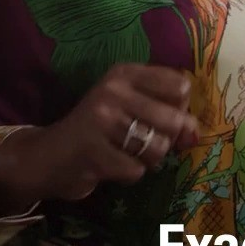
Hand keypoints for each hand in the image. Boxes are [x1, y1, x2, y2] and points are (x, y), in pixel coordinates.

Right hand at [0, 64, 198, 215]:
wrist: (49, 156)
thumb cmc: (99, 129)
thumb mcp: (131, 108)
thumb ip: (167, 115)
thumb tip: (195, 133)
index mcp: (125, 72)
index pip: (180, 85)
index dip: (180, 108)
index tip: (161, 117)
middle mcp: (113, 89)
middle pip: (174, 119)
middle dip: (166, 140)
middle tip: (142, 141)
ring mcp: (101, 119)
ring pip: (158, 147)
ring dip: (147, 159)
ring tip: (125, 152)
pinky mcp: (93, 151)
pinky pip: (136, 170)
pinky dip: (128, 173)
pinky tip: (109, 164)